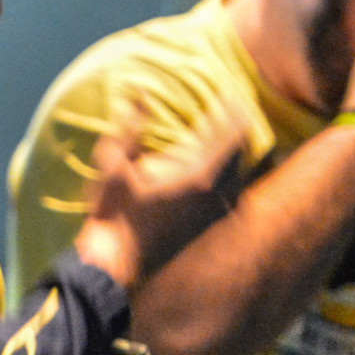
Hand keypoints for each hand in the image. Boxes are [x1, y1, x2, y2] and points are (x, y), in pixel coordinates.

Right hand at [73, 98, 244, 289]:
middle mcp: (216, 191)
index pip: (232, 131)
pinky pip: (234, 190)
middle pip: (243, 148)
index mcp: (198, 173)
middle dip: (238, 125)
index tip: (231, 90)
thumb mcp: (113, 166)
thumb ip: (130, 128)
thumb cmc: (112, 214)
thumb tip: (139, 92)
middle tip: (231, 107)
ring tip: (226, 135)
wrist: (115, 263)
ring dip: (236, 150)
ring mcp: (217, 209)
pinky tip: (219, 170)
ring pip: (241, 170)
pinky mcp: (211, 222)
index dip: (235, 107)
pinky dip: (232, 172)